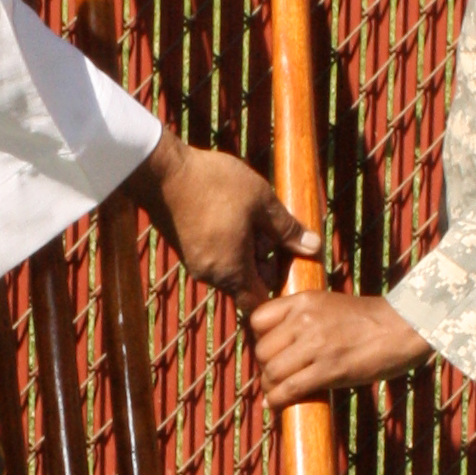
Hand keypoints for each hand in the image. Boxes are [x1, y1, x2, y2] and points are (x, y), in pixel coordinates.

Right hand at [125, 129, 321, 309]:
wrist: (161, 171)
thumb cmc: (213, 185)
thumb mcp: (261, 201)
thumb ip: (287, 229)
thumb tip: (314, 247)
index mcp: (232, 271)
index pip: (259, 303)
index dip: (277, 290)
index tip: (287, 267)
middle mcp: (211, 275)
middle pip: (246, 285)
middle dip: (263, 264)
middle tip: (273, 232)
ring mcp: (194, 262)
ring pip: (230, 268)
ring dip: (246, 250)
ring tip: (252, 217)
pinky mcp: (185, 248)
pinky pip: (215, 256)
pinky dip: (228, 243)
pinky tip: (232, 213)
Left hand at [248, 290, 431, 406]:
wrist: (405, 326)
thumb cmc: (371, 320)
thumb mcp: (330, 306)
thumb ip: (305, 317)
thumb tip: (281, 343)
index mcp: (304, 300)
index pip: (258, 319)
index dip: (259, 338)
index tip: (270, 351)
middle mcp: (305, 320)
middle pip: (262, 350)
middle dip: (265, 367)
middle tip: (276, 376)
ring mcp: (316, 345)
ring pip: (272, 372)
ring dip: (270, 387)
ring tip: (276, 393)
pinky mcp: (329, 369)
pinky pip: (290, 389)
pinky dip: (278, 400)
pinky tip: (276, 405)